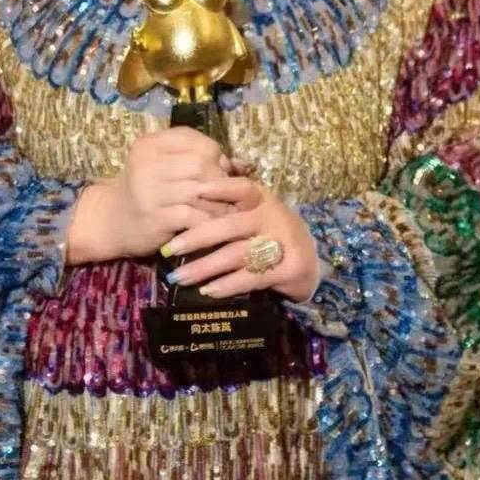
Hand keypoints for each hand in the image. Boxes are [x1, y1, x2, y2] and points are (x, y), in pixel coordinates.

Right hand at [66, 127, 232, 264]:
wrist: (110, 221)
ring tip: (229, 209)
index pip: (194, 140)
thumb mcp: (165, 167)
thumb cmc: (146, 191)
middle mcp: (147, 163)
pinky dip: (210, 220)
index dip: (214, 154)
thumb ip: (198, 160)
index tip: (219, 170)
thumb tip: (244, 164)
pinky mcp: (155, 218)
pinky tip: (215, 226)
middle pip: (201, 163)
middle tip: (226, 193)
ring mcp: (149, 191)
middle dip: (220, 178)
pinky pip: (195, 216)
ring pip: (201, 190)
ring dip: (221, 202)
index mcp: (150, 144)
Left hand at [160, 177, 319, 302]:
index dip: (219, 188)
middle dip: (196, 238)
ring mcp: (281, 243)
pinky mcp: (287, 269)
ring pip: (236, 254)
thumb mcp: (256, 209)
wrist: (311, 257)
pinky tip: (207, 291)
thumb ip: (229, 200)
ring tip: (178, 277)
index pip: (240, 188)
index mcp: (261, 199)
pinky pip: (251, 278)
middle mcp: (271, 217)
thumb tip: (189, 190)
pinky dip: (227, 285)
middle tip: (168, 249)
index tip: (194, 191)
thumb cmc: (270, 229)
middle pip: (229, 226)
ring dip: (204, 268)